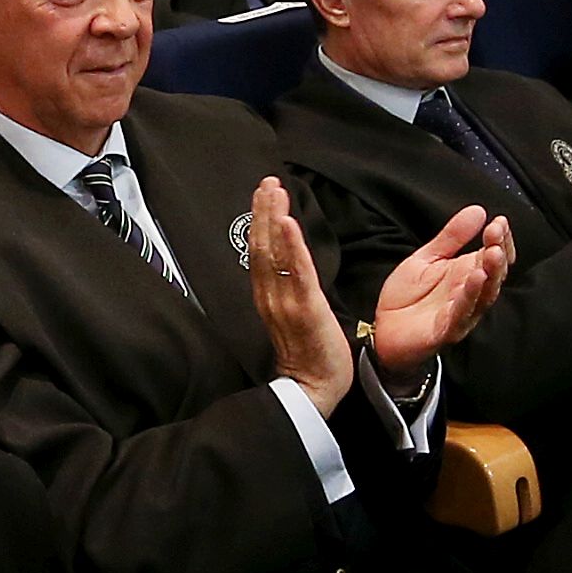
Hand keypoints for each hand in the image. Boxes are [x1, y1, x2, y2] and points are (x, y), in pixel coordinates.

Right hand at [244, 179, 356, 415]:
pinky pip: (297, 271)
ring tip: (274, 191)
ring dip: (273, 218)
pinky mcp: (306, 309)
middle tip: (266, 182)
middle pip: (262, 246)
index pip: (260, 252)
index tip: (262, 194)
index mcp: (269, 298)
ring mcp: (286, 302)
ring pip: (274, 253)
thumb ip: (288, 291)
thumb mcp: (293, 317)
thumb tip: (291, 267)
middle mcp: (271, 296)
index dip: (259, 221)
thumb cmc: (308, 355)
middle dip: (262, 211)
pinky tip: (288, 222)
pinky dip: (292, 245)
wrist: (312, 391)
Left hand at [367, 204, 514, 374]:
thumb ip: (451, 236)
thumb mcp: (426, 257)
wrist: (383, 331)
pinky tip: (475, 279)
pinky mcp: (447, 329)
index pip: (493, 254)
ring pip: (484, 294)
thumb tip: (478, 211)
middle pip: (493, 273)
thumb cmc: (407, 297)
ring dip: (491, 274)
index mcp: (466, 273)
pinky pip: (462, 313)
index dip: (500, 239)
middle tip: (496, 233)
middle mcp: (469, 293)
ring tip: (493, 253)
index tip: (500, 221)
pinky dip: (470, 297)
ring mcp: (461, 312)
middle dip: (498, 251)